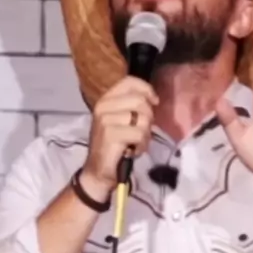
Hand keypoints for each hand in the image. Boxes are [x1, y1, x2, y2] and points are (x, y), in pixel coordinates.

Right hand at [82, 76, 158, 197]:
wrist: (97, 170)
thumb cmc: (113, 145)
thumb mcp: (121, 120)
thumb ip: (132, 106)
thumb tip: (153, 98)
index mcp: (106, 99)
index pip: (129, 82)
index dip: (147, 89)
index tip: (155, 102)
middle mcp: (103, 106)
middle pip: (140, 101)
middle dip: (148, 118)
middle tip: (142, 132)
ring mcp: (105, 120)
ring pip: (143, 119)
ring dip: (145, 135)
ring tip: (136, 143)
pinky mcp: (110, 134)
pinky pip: (139, 134)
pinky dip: (142, 145)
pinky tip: (133, 151)